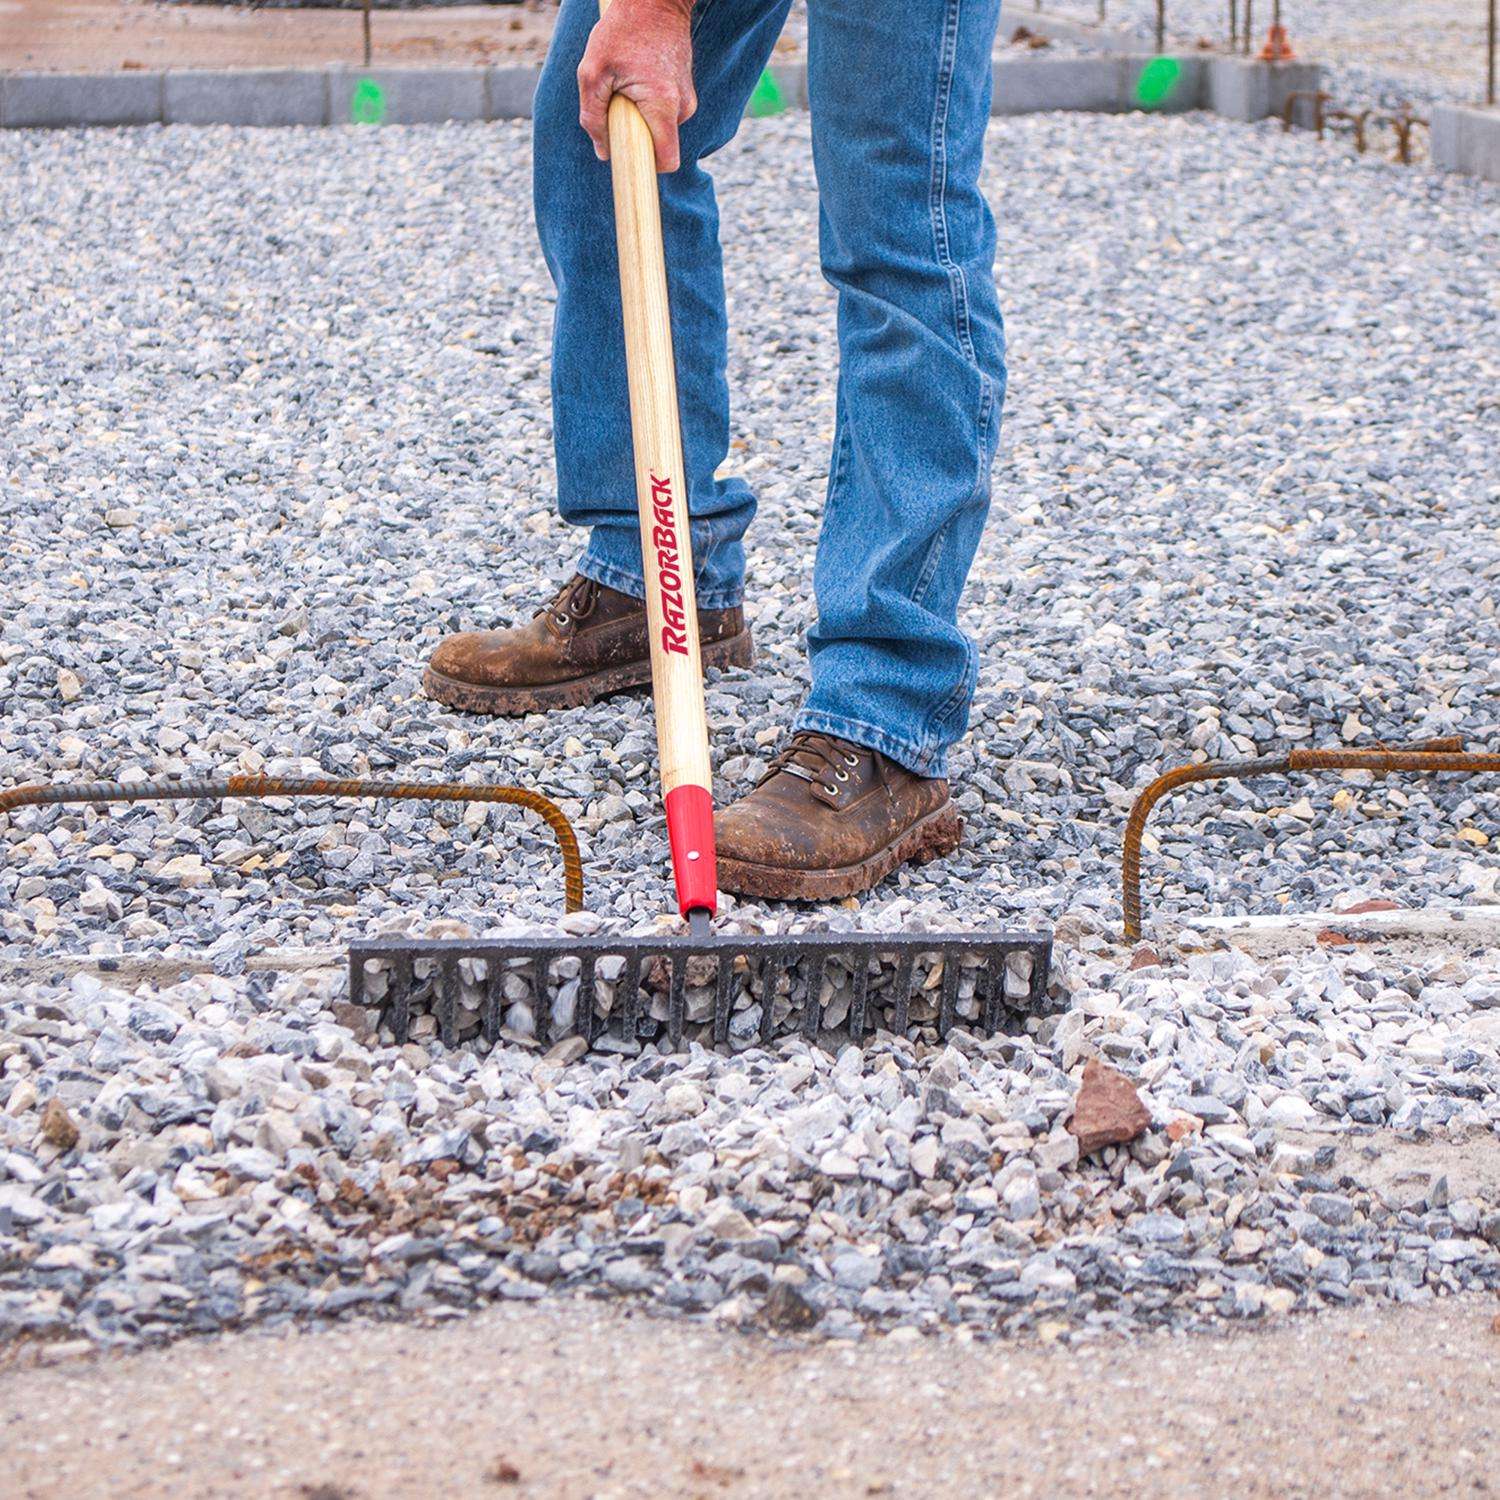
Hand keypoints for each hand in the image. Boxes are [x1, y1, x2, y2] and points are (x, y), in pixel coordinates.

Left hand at [577, 0, 696, 172]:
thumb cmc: (621, 30)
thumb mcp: (592, 71)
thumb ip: (593, 117)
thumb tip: (603, 152)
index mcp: (663, 106)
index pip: (666, 161)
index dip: (647, 168)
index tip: (630, 165)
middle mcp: (683, 107)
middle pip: (658, 144)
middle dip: (635, 134)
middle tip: (618, 103)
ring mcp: (687, 98)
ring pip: (659, 127)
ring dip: (639, 116)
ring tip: (627, 82)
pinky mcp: (685, 90)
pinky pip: (663, 112)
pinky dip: (646, 103)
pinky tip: (637, 76)